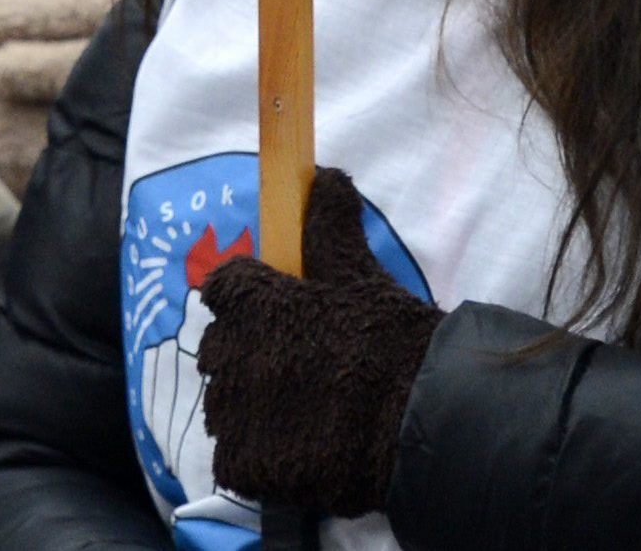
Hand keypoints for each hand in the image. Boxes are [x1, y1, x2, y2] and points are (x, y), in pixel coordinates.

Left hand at [198, 167, 440, 516]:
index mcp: (251, 301)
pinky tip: (296, 449)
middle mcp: (230, 354)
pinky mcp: (246, 466)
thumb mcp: (359, 272)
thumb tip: (323, 174)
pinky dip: (256, 456)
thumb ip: (329, 223)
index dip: (247, 296)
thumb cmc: (391, 339)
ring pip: (222, 405)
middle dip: (246, 351)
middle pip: (217, 348)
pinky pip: (233, 459)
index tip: (273, 307)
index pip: (222, 287)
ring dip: (248, 405)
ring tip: (298, 411)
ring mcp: (235, 415)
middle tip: (294, 363)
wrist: (423, 418)